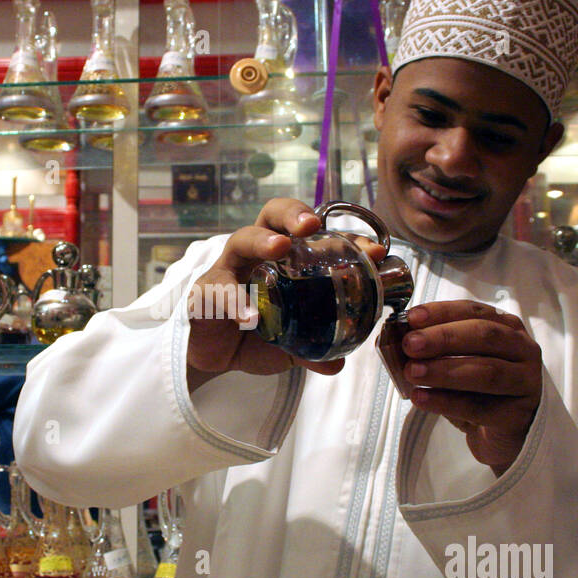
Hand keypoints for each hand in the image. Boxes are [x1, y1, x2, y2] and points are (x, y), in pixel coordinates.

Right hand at [187, 197, 384, 389]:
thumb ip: (313, 350)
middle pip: (272, 215)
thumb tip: (339, 364)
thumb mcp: (289, 344)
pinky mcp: (205, 290)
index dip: (344, 236)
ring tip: (279, 248)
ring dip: (263, 241)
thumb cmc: (253, 333)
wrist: (212, 354)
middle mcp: (256, 253)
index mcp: (283, 257)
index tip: (373, 252)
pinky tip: (249, 318)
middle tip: (311, 226)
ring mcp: (228, 268)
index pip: (315, 236)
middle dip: (293, 214)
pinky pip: (220, 290)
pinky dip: (235, 301)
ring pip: (242, 240)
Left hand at [398, 301, 541, 475]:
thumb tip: (400, 337)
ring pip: (487, 372)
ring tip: (412, 372)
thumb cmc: (477, 390)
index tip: (412, 318)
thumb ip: (435, 348)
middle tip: (410, 344)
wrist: (499, 435)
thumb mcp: (457, 362)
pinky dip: (447, 402)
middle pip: (485, 336)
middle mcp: (522, 350)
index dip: (442, 312)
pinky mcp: (517, 415)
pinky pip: (480, 407)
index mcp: (507, 328)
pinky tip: (422, 399)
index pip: (474, 311)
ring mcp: (526, 383)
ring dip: (445, 370)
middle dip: (444, 338)